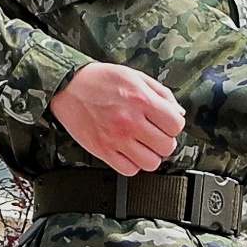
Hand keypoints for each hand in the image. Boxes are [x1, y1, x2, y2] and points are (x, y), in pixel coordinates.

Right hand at [52, 62, 185, 175]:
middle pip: (166, 146)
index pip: (175, 125)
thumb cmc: (100, 79)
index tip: (166, 123)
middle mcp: (130, 121)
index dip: (174, 125)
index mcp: (141, 100)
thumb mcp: (135, 76)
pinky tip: (129, 152)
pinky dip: (133, 164)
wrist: (67, 86)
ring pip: (150, 163)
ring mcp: (116, 139)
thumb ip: (161, 94)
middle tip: (154, 134)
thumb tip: (178, 113)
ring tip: (142, 144)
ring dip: (150, 154)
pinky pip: (129, 170)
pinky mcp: (103, 151)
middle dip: (164, 140)